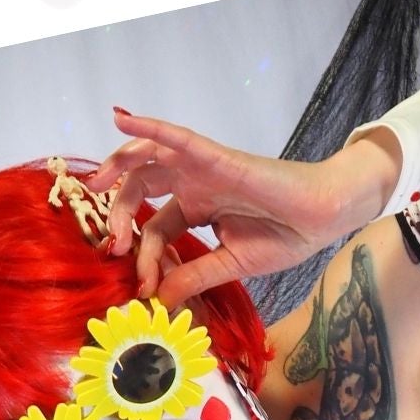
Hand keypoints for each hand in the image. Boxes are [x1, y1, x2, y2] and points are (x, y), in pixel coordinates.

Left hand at [87, 111, 397, 307]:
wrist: (322, 219)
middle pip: (140, 189)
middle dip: (117, 213)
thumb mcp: (231, 264)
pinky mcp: (217, 158)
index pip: (155, 229)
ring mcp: (203, 168)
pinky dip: (149, 127)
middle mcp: (193, 184)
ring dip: (117, 165)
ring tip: (96, 182)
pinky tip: (122, 118)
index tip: (146, 289)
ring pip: (148, 157)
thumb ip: (194, 277)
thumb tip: (159, 301)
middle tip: (110, 244)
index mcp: (196, 209)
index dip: (145, 258)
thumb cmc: (285, 237)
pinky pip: (177, 139)